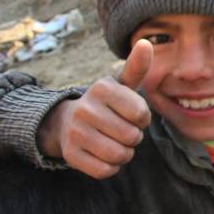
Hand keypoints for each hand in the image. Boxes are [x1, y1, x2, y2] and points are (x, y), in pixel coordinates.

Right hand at [38, 40, 151, 177]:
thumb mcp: (120, 85)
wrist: (66, 123)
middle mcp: (85, 108)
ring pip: (120, 155)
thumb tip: (146, 43)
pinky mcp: (71, 155)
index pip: (141, 114)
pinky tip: (103, 155)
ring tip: (115, 142)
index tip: (132, 115)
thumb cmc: (105, 104)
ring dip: (124, 154)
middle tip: (121, 130)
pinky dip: (111, 167)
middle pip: (132, 137)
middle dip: (133, 137)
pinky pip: (105, 170)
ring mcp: (75, 132)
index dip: (142, 119)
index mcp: (101, 88)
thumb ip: (136, 67)